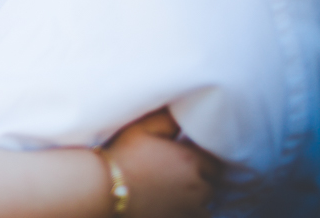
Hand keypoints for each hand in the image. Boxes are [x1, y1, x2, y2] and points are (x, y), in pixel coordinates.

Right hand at [105, 109, 221, 217]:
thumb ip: (169, 118)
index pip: (214, 162)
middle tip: (181, 172)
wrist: (105, 187)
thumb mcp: (144, 127)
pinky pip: (197, 216)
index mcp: (191, 161)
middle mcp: (197, 187)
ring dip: (197, 197)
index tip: (189, 157)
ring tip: (178, 189)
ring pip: (205, 203)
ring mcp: (189, 209)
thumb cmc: (124, 154)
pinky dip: (190, 211)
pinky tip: (175, 204)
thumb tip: (185, 112)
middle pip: (211, 184)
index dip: (203, 159)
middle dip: (201, 178)